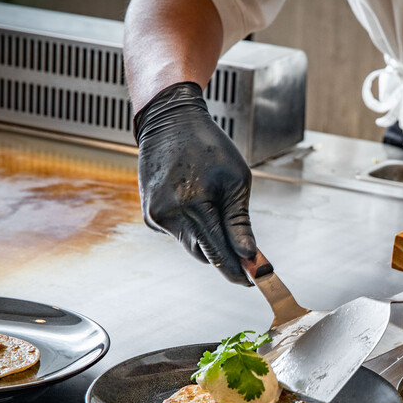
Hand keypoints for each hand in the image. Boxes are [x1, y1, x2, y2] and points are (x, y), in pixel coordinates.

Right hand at [134, 81, 254, 284]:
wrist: (169, 121)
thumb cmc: (208, 145)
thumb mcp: (235, 181)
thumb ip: (240, 222)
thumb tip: (248, 255)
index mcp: (192, 205)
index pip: (218, 252)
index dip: (237, 270)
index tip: (253, 281)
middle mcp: (168, 215)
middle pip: (203, 254)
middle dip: (226, 258)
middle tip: (247, 258)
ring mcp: (155, 216)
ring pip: (190, 245)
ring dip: (208, 240)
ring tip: (220, 212)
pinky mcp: (149, 215)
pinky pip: (178, 233)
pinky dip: (193, 227)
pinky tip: (197, 202)